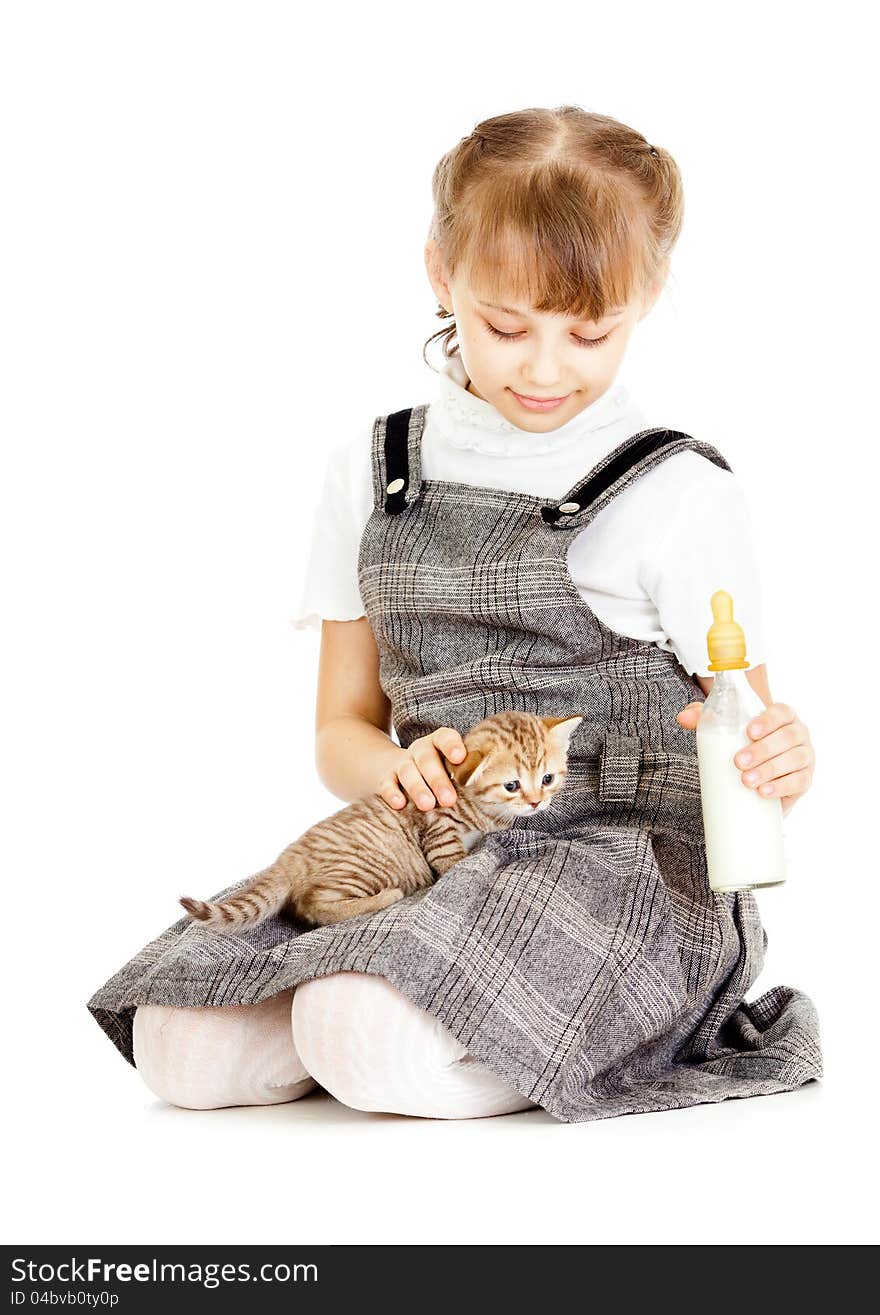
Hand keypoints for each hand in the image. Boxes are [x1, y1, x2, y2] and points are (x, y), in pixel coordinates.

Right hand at [377, 727, 467, 812]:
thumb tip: (504, 793)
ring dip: (418, 788)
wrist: (395, 769)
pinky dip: (391, 793)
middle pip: (427, 759)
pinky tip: (399, 804)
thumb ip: (467, 775)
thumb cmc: (436, 772)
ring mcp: (402, 763)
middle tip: (449, 800)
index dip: (451, 746)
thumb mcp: (450, 768)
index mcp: (438, 744)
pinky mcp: (385, 778)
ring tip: (428, 805)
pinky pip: (386, 783)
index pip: (444, 738)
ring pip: (407, 771)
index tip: (459, 758)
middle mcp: (420, 751)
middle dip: (438, 779)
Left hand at [676, 700, 814, 817]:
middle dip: (763, 750)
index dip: (769, 720)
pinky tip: (765, 792)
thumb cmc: (743, 745)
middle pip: (788, 737)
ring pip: (795, 760)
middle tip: (738, 762)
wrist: (759, 777)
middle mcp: (798, 733)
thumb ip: (704, 719)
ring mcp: (805, 757)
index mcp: (783, 716)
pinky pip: (800, 782)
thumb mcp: (725, 730)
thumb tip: (682, 717)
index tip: (749, 731)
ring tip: (747, 781)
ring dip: (771, 770)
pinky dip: (782, 787)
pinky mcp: (805, 780)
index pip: (782, 711)